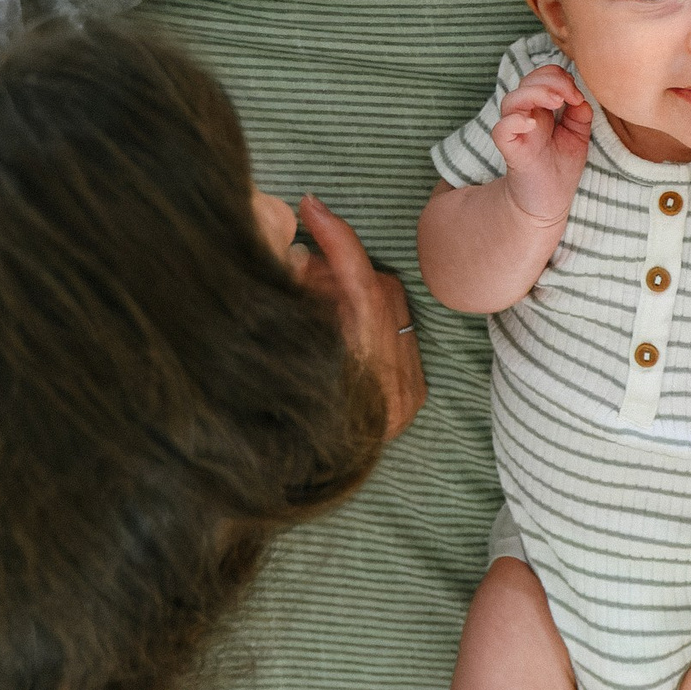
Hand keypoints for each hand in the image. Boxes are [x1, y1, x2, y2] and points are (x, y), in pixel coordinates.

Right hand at [291, 195, 426, 439]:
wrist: (301, 482)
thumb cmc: (279, 426)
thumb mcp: (281, 357)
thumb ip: (295, 305)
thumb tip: (302, 260)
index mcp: (362, 377)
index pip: (362, 288)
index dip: (338, 240)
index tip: (312, 207)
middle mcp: (394, 387)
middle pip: (377, 292)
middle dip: (338, 270)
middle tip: (299, 267)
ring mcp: (407, 395)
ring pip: (387, 309)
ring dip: (349, 293)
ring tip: (310, 299)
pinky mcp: (411, 397)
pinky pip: (392, 333)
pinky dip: (363, 318)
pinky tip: (333, 324)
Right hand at [493, 64, 592, 226]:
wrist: (548, 202)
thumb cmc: (561, 168)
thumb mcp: (578, 136)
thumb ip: (580, 113)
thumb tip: (580, 97)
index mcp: (541, 109)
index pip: (542, 77)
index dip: (559, 77)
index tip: (577, 95)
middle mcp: (526, 116)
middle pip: (526, 82)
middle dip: (550, 81)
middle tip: (569, 95)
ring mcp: (516, 133)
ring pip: (511, 100)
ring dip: (535, 94)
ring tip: (557, 102)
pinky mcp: (511, 151)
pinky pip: (501, 130)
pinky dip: (514, 121)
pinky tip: (532, 123)